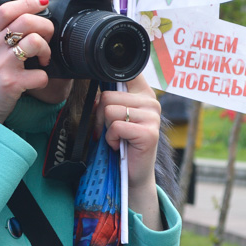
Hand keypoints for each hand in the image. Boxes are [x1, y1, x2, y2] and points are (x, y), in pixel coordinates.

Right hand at [0, 0, 53, 122]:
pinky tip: (36, 80)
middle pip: (27, 22)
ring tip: (43, 60)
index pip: (7, 9)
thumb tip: (17, 1)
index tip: (43, 2)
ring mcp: (1, 65)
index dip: (28, 2)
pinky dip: (44, 78)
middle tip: (46, 39)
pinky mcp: (11, 83)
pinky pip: (41, 74)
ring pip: (35, 43)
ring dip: (47, 51)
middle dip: (46, 28)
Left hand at [94, 74, 162, 229]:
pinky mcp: (149, 133)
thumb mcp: (115, 115)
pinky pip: (116, 127)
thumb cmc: (121, 142)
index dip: (108, 80)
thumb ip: (110, 97)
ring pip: (109, 111)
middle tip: (109, 130)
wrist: (132, 173)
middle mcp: (152, 101)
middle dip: (100, 115)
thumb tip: (93, 85)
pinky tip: (120, 146)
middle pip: (108, 95)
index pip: (125, 72)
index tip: (104, 94)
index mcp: (144, 92)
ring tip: (116, 138)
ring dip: (106, 129)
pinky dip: (111, 139)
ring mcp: (152, 117)